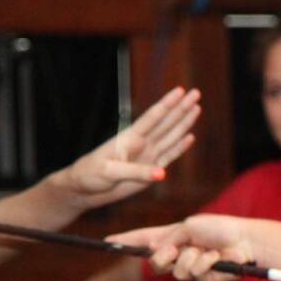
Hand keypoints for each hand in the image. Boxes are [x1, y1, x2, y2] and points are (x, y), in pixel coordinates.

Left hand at [54, 87, 201, 209]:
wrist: (83, 189)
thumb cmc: (90, 176)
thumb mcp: (109, 172)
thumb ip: (136, 172)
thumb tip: (162, 173)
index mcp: (130, 139)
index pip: (153, 117)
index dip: (167, 104)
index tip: (179, 91)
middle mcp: (142, 144)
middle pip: (166, 122)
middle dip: (182, 108)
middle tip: (196, 92)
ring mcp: (147, 156)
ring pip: (171, 136)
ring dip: (184, 122)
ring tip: (196, 108)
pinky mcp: (151, 171)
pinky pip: (170, 155)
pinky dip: (181, 146)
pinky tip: (190, 137)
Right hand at [109, 213, 252, 280]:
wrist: (246, 240)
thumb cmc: (220, 228)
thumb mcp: (189, 226)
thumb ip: (171, 237)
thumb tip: (156, 250)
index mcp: (174, 236)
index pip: (145, 238)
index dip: (128, 240)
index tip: (109, 240)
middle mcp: (180, 252)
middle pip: (156, 264)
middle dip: (162, 259)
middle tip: (173, 251)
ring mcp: (193, 267)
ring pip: (177, 273)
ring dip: (191, 260)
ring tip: (205, 251)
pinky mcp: (208, 278)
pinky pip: (198, 277)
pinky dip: (207, 264)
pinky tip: (216, 257)